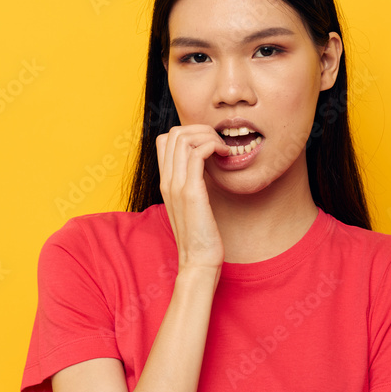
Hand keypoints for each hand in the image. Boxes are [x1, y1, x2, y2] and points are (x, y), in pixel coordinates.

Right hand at [155, 124, 229, 274]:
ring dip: (208, 136)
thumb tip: (206, 168)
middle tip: (219, 144)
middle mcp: (167, 181)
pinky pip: (197, 154)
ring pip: (184, 138)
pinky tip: (225, 156)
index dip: (188, 134)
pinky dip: (213, 146)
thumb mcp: (192, 205)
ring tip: (223, 150)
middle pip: (174, 133)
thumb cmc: (200, 236)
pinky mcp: (191, 193)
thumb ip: (192, 185)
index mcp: (166, 183)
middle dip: (201, 129)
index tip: (209, 145)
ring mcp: (176, 186)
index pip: (164, 140)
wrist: (198, 262)